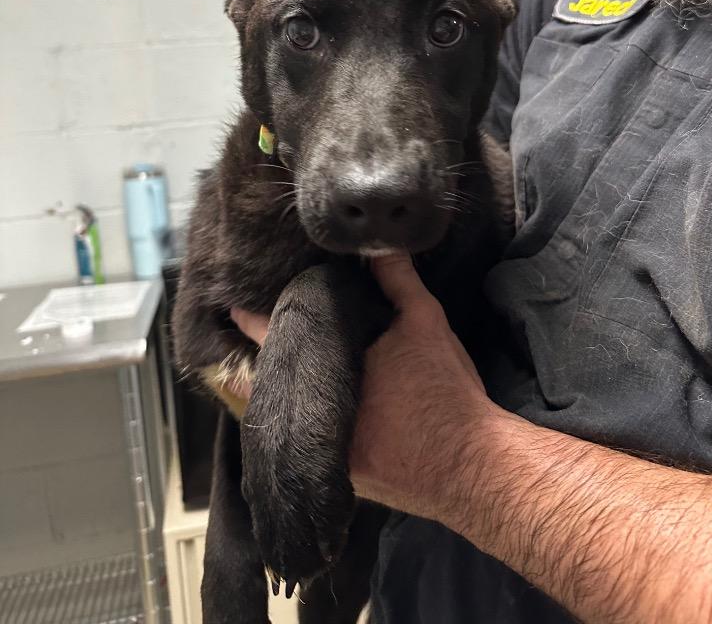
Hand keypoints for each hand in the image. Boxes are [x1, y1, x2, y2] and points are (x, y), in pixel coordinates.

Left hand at [232, 254, 492, 526]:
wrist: (471, 465)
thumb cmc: (445, 390)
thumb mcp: (425, 322)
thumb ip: (397, 281)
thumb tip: (377, 245)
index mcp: (329, 371)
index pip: (275, 338)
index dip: (253, 321)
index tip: (232, 307)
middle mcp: (315, 416)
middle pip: (274, 380)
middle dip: (267, 357)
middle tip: (250, 333)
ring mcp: (324, 450)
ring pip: (290, 415)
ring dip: (285, 391)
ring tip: (276, 366)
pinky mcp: (341, 474)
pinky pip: (310, 442)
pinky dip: (306, 421)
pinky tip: (310, 407)